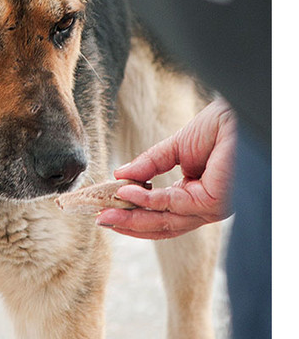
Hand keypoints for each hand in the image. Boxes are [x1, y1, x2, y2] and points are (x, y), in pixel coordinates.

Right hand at [98, 100, 236, 238]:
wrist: (238, 114)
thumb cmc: (218, 127)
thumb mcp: (176, 147)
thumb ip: (148, 165)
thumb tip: (119, 176)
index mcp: (196, 194)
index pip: (161, 213)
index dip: (133, 214)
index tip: (107, 210)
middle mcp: (203, 207)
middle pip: (161, 224)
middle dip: (129, 223)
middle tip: (100, 219)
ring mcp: (209, 208)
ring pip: (165, 220)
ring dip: (132, 218)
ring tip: (105, 214)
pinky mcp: (212, 202)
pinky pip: (172, 204)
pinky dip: (146, 200)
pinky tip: (127, 195)